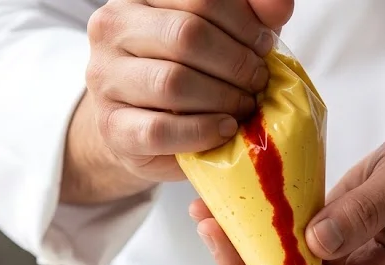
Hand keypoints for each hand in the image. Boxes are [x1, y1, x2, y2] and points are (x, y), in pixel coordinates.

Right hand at [62, 0, 292, 203]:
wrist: (142, 132)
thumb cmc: (191, 76)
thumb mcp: (225, 38)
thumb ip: (251, 16)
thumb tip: (279, 4)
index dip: (243, 22)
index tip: (263, 45)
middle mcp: (113, 29)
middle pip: (187, 35)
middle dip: (236, 62)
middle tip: (258, 82)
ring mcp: (105, 78)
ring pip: (172, 82)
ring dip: (223, 98)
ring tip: (244, 107)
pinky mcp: (112, 127)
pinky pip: (161, 129)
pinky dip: (203, 131)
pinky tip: (224, 129)